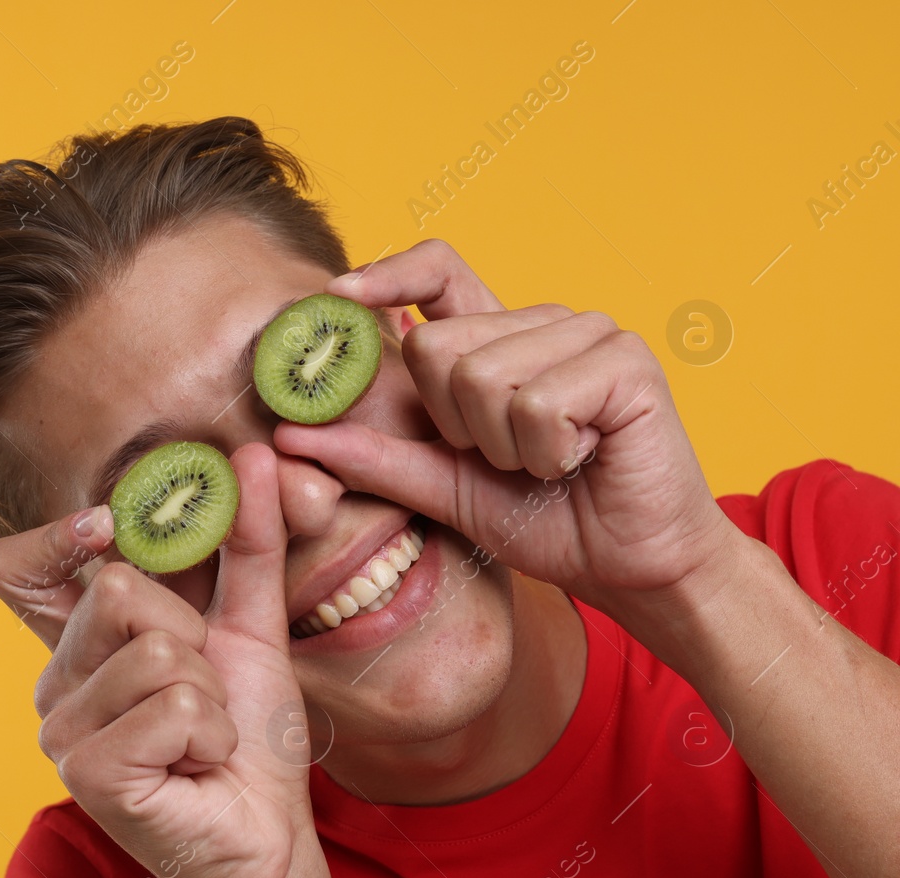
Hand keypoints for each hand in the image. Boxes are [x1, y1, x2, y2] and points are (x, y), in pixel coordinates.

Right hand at [0, 444, 326, 877]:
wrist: (267, 840)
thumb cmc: (247, 743)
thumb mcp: (251, 627)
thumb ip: (249, 543)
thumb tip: (255, 455)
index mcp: (77, 648)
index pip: (13, 568)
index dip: (54, 536)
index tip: (110, 525)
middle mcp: (54, 685)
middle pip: (119, 590)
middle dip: (194, 639)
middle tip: (203, 696)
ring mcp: (62, 732)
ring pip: (157, 651)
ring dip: (212, 697)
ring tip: (203, 739)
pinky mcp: (89, 773)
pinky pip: (174, 705)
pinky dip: (212, 735)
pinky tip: (197, 768)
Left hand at [275, 239, 741, 614]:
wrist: (628, 567)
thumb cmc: (546, 522)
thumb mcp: (441, 489)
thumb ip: (374, 457)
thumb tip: (288, 433)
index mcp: (498, 340)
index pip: (436, 269)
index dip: (386, 273)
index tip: (339, 296)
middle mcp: (543, 322)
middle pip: (438, 345)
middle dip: (455, 424)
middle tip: (505, 458)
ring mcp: (589, 333)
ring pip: (483, 376)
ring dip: (505, 446)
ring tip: (547, 462)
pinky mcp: (626, 361)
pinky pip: (537, 401)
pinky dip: (547, 450)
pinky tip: (581, 459)